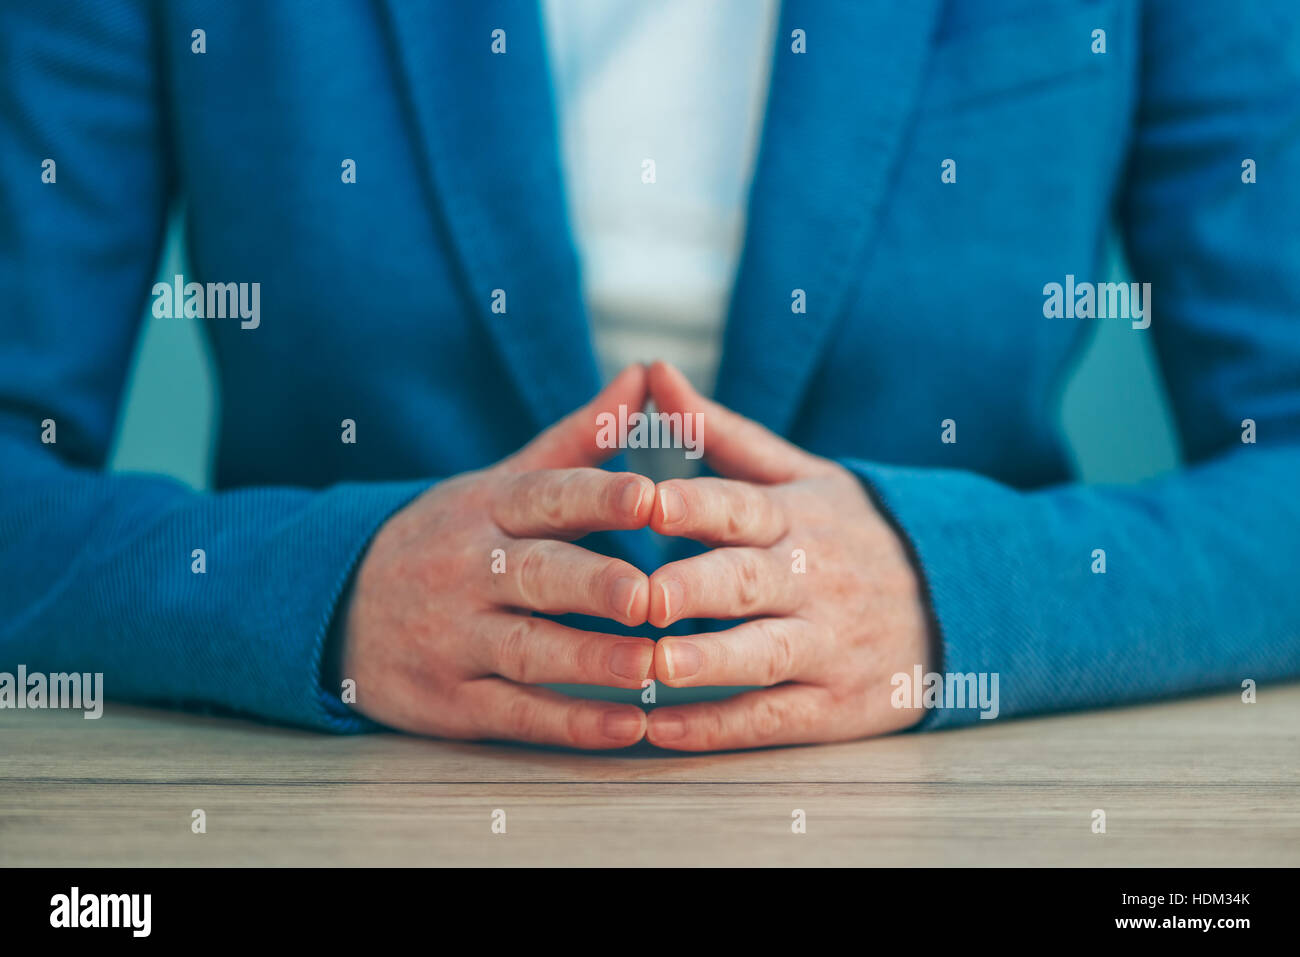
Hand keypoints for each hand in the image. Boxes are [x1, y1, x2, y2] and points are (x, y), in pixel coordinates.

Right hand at [337, 365, 656, 748]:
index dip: (597, 496)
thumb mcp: (500, 482)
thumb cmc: (448, 538)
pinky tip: (624, 726)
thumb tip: (646, 375)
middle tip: (647, 595)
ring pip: (529, 650)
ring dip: (591, 661)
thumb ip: (580, 439)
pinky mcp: (451, 700)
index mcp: (487, 508)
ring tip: (649, 667)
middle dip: (592, 585)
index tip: (650, 496)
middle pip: (536, 575)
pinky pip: (516, 713)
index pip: (545, 496)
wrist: (333, 607)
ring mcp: (455, 637)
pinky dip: (571, 723)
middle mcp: (468, 569)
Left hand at [642, 362, 934, 749]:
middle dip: (696, 588)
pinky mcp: (832, 704)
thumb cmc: (852, 530)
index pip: (741, 505)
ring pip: (763, 653)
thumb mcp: (802, 473)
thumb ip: (722, 431)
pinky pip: (772, 717)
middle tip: (643, 595)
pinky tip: (662, 730)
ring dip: (710, 662)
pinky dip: (718, 726)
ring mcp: (825, 643)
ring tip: (656, 667)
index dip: (694, 504)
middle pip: (747, 581)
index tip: (645, 502)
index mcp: (796, 516)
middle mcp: (810, 578)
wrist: (962, 599)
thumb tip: (652, 371)